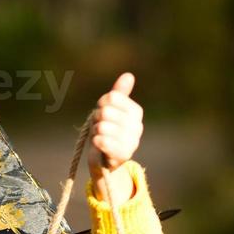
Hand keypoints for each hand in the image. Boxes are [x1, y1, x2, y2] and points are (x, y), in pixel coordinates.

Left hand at [85, 72, 143, 198]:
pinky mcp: (123, 155)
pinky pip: (103, 141)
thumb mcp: (110, 109)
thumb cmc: (107, 130)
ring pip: (102, 126)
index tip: (102, 113)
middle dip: (97, 119)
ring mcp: (132, 141)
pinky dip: (97, 141)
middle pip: (105, 112)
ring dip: (96, 132)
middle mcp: (137, 126)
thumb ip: (119, 93)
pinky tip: (99, 143)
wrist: (104, 158)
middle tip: (100, 128)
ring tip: (101, 137)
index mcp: (136, 111)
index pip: (111, 98)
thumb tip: (129, 75)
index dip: (101, 104)